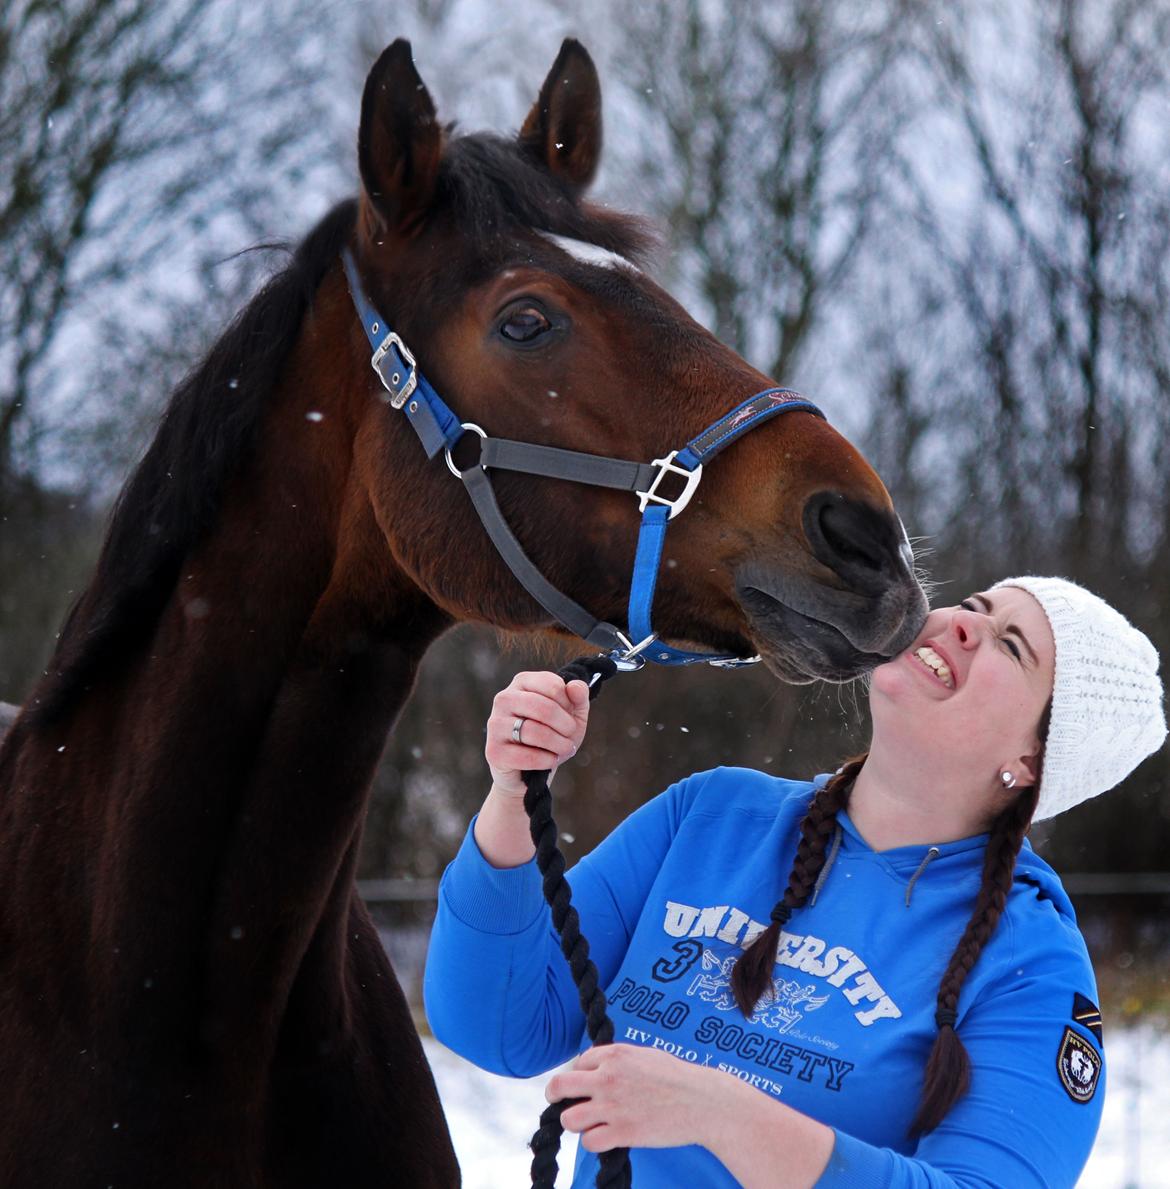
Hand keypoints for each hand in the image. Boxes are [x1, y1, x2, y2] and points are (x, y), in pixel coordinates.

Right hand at [484, 671, 590, 796]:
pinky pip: (528, 756)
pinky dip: (547, 760)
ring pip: (535, 732)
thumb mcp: (572, 714)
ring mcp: (495, 724)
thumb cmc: (552, 734)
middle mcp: (504, 698)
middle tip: (571, 737)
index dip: (569, 705)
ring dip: (559, 744)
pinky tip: (551, 760)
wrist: (528, 771)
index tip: (570, 716)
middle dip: (566, 726)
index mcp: (522, 682)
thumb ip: (578, 696)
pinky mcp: (494, 751)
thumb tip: (574, 686)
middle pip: (545, 708)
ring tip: (565, 749)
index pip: (553, 686)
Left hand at [546, 1043, 711, 1153]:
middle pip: (559, 1086)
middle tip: (557, 1102)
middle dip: (554, 1095)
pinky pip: (589, 1141)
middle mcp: (608, 1078)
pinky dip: (594, 1141)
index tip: (583, 1085)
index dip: (578, 1075)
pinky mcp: (622, 1133)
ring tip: (587, 1123)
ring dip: (575, 1122)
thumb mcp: (643, 1055)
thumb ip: (617, 1061)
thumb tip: (596, 1068)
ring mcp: (613, 1107)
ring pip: (569, 1118)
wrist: (701, 1101)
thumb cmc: (676, 1078)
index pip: (577, 1064)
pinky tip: (605, 1137)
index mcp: (614, 1055)